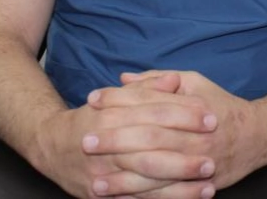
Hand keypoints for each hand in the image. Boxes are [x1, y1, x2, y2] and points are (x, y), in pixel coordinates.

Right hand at [29, 75, 218, 198]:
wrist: (52, 147)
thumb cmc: (92, 118)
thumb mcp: (116, 97)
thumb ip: (146, 88)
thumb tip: (173, 80)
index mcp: (111, 114)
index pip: (153, 111)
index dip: (183, 113)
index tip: (210, 115)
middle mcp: (107, 143)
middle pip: (152, 144)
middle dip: (185, 148)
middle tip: (214, 149)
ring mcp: (105, 172)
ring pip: (147, 176)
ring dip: (181, 179)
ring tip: (209, 177)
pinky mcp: (105, 195)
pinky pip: (141, 198)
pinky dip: (169, 198)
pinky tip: (192, 196)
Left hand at [89, 71, 265, 192]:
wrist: (257, 136)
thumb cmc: (220, 105)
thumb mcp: (194, 82)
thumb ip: (159, 80)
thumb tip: (124, 78)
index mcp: (190, 107)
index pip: (148, 102)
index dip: (119, 101)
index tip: (92, 100)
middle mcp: (194, 136)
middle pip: (149, 137)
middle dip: (115, 140)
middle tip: (86, 141)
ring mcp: (198, 163)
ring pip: (156, 171)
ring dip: (124, 178)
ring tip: (95, 180)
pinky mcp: (200, 185)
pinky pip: (168, 194)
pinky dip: (143, 198)